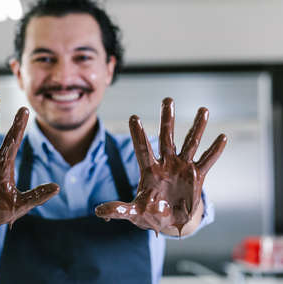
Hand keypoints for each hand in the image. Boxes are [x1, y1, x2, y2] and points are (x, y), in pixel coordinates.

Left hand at [95, 97, 226, 235]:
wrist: (170, 221)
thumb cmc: (150, 213)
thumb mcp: (133, 212)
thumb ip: (118, 210)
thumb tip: (98, 211)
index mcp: (149, 170)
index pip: (142, 148)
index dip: (138, 134)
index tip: (134, 117)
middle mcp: (166, 163)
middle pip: (166, 137)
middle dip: (167, 119)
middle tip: (168, 99)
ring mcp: (182, 167)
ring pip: (190, 143)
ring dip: (197, 127)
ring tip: (204, 109)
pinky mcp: (197, 175)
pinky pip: (207, 161)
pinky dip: (215, 150)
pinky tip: (222, 137)